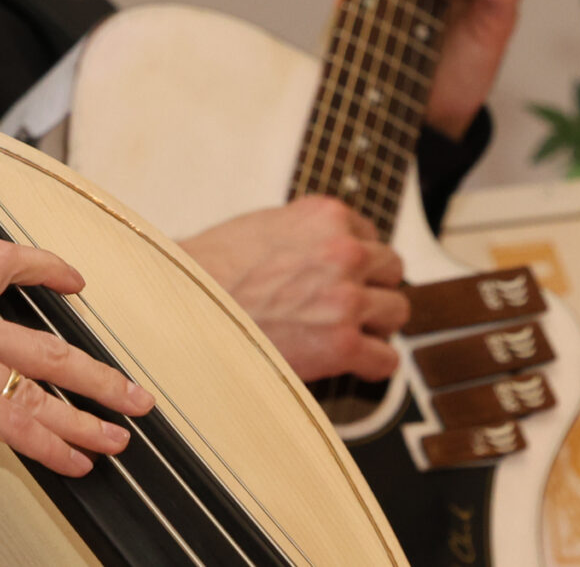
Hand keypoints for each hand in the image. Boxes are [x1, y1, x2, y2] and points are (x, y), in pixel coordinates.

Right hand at [0, 240, 151, 476]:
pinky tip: (76, 462)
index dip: (42, 267)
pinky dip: (53, 447)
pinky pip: (17, 423)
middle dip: (95, 371)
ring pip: (41, 386)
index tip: (71, 276)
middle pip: (42, 342)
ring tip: (120, 437)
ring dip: (89, 416)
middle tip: (131, 390)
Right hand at [181, 198, 407, 381]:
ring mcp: (347, 298)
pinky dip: (369, 365)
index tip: (339, 275)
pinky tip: (344, 362)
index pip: (370, 235)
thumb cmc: (210, 271)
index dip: (355, 260)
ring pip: (396, 312)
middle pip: (392, 270)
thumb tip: (327, 251)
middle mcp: (344, 251)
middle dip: (370, 287)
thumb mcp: (262, 227)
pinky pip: (386, 359)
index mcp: (325, 216)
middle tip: (341, 305)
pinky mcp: (344, 343)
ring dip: (373, 324)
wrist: (183, 307)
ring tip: (338, 332)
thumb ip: (305, 234)